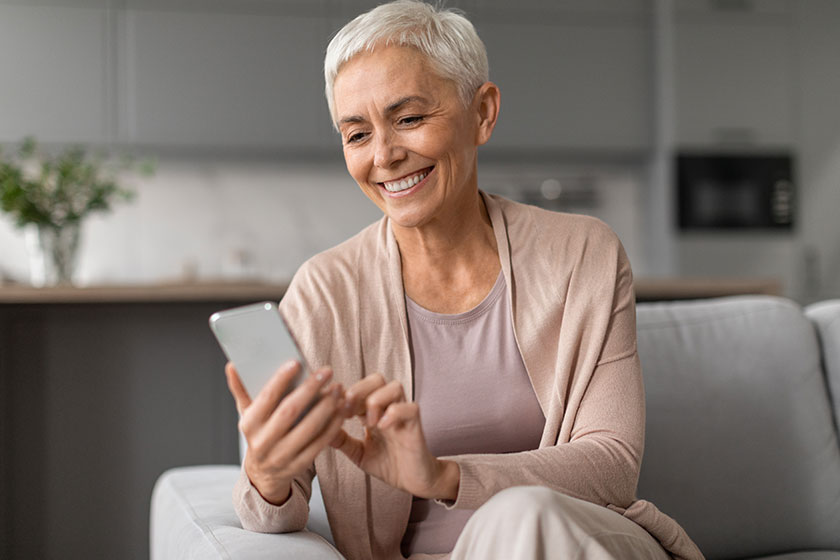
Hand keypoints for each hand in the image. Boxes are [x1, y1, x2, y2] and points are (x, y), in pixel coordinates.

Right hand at [226, 361, 347, 504]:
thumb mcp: (247, 413)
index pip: (266, 398)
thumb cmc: (259, 433)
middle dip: (310, 389)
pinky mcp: (300, 465)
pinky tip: (342, 408)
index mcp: (249, 424)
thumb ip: (241, 388)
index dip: (281, 379)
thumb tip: (232, 364)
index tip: (297, 362)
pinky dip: (333, 424)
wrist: (264, 474)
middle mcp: (263, 442)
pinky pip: (320, 443)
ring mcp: (282, 456)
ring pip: (309, 428)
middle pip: (289, 412)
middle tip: (327, 371)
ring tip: (338, 388)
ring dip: (327, 406)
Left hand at [329, 374, 459, 500]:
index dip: (342, 395)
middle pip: (376, 379)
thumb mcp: (358, 452)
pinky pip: (409, 408)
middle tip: (348, 412)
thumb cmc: (389, 464)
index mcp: (372, 411)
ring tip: (368, 422)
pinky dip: (394, 413)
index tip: (329, 408)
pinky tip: (382, 427)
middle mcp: (388, 408)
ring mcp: (403, 414)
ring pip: (394, 386)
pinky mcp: (416, 425)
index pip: (358, 389)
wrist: (414, 481)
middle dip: (358, 390)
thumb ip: (342, 440)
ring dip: (377, 400)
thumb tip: (318, 428)